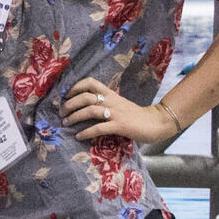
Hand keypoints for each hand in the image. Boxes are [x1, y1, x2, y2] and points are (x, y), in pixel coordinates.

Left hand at [60, 76, 177, 144]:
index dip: (75, 87)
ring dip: (74, 116)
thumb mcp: (119, 105)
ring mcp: (116, 113)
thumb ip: (106, 104)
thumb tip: (86, 108)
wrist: (156, 122)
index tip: (66, 95)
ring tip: (66, 123)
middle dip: (70, 104)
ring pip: (90, 110)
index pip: (91, 82)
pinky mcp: (120, 126)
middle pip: (86, 96)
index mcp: (111, 94)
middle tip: (61, 112)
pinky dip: (86, 132)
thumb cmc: (136, 116)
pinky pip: (99, 128)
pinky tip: (78, 136)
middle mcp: (112, 101)